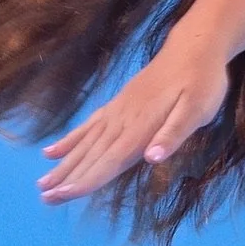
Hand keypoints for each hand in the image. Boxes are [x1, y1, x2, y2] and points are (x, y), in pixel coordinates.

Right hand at [37, 34, 229, 204]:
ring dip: (64, 164)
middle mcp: (123, 120)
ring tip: (42, 184)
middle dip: (68, 178)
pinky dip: (70, 140)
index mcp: (142, 126)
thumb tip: (151, 159)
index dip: (87, 180)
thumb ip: (173, 134)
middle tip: (44, 199)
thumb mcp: (198, 110)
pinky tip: (52, 151)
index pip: (110, 160)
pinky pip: (89, 125)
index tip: (63, 196)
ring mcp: (117, 111)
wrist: (194, 46)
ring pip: (86, 142)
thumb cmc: (203, 82)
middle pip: (92, 154)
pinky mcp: (118, 105)